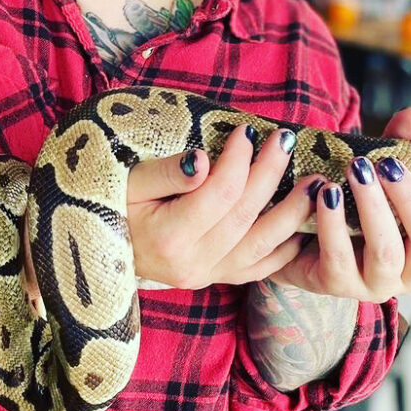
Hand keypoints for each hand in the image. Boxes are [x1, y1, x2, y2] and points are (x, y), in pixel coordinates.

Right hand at [126, 125, 319, 288]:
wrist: (95, 248)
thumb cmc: (110, 205)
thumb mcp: (126, 182)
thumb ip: (164, 172)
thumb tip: (204, 159)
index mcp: (167, 237)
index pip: (218, 194)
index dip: (237, 160)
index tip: (246, 130)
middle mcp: (191, 263)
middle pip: (244, 215)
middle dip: (270, 174)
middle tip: (287, 140)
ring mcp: (205, 276)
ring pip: (261, 246)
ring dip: (291, 213)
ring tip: (314, 183)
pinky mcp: (213, 279)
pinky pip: (258, 269)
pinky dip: (285, 249)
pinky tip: (304, 226)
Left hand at [272, 107, 410, 301]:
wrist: (296, 235)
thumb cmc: (349, 204)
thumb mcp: (377, 176)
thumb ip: (398, 146)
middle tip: (388, 165)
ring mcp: (376, 283)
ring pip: (386, 252)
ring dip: (372, 206)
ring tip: (355, 169)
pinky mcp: (337, 284)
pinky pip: (338, 256)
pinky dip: (332, 221)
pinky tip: (325, 192)